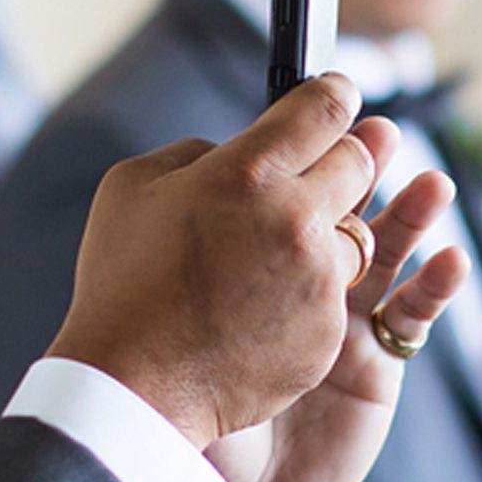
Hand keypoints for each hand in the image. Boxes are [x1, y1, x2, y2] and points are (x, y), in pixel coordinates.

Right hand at [45, 76, 393, 454]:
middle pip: (358, 163)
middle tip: (322, 167)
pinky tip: (263, 308)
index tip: (337, 95)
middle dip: (344, 158)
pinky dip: (308, 295)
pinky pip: (336, 296)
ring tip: (275, 256)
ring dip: (324, 235)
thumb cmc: (123, 283)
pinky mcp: (328, 331)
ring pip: (356, 235)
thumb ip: (195, 153)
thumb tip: (232, 151)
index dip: (334, 95)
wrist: (134, 385)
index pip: (325, 108)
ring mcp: (319, 279)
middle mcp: (297, 219)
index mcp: (248, 172)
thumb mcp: (133, 187)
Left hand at [206, 164, 468, 481]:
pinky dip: (436, 286)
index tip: (326, 106)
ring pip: (386, 251)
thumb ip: (211, 244)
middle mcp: (298, 280)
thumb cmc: (187, 401)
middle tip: (380, 135)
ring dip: (413, 215)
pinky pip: (413, 317)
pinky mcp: (376, 364)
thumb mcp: (188, 310)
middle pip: (344, 209)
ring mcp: (341, 319)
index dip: (311, 149)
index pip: (288, 188)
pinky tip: (451, 261)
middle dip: (366, 168)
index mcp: (251, 258)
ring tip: (434, 186)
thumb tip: (212, 162)